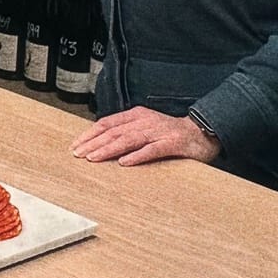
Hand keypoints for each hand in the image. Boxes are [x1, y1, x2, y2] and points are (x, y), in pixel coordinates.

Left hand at [70, 106, 222, 166]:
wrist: (203, 132)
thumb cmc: (169, 134)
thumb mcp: (144, 128)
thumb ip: (125, 133)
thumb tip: (98, 143)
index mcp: (136, 115)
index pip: (107, 123)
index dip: (89, 134)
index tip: (75, 146)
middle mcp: (145, 121)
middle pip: (114, 132)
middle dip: (94, 143)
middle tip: (78, 154)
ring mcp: (159, 131)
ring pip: (129, 139)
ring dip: (109, 149)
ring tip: (93, 158)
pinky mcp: (173, 143)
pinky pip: (153, 149)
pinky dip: (138, 156)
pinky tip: (124, 162)